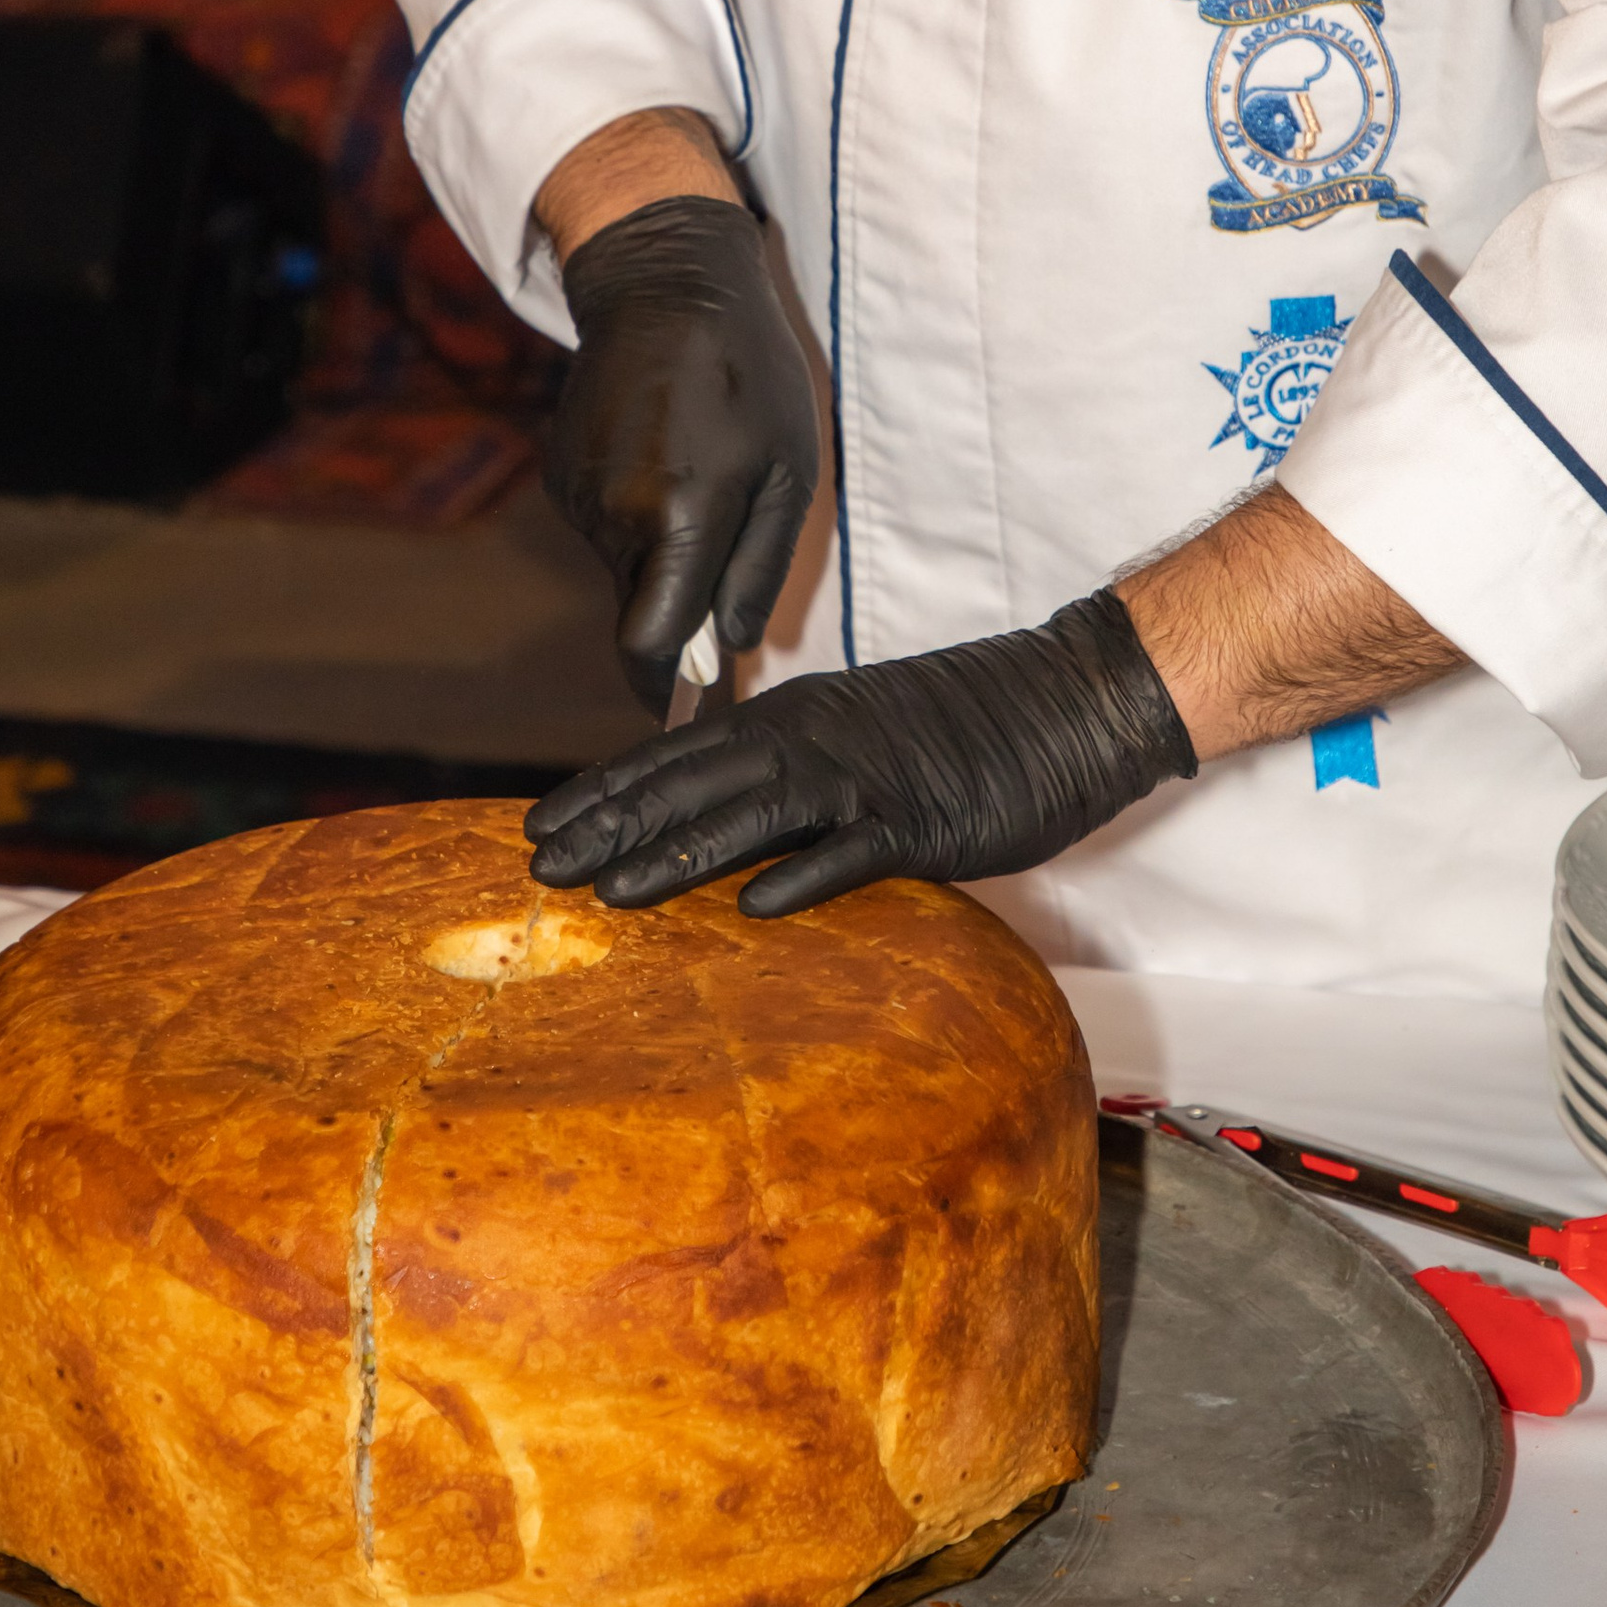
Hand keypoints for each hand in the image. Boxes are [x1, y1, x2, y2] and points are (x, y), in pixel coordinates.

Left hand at [525, 587, 1196, 913]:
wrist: (1067, 699)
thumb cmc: (961, 728)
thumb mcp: (855, 736)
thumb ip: (788, 770)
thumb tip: (720, 816)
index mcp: (792, 719)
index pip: (675, 754)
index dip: (605, 791)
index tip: (541, 824)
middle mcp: (812, 739)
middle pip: (692, 782)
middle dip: (610, 825)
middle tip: (540, 866)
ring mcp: (864, 778)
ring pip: (752, 814)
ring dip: (678, 854)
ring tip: (611, 893)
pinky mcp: (922, 819)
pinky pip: (853, 851)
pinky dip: (803, 876)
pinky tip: (754, 907)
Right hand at [549, 192, 822, 718]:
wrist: (664, 283)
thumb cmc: (748, 373)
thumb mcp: (788, 471)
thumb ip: (757, 570)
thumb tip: (729, 649)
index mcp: (680, 517)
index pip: (650, 644)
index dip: (665, 687)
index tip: (688, 707)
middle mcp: (615, 515)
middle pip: (638, 611)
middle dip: (676, 616)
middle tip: (722, 579)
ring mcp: (578, 495)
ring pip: (621, 568)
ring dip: (659, 556)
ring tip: (702, 482)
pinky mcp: (560, 474)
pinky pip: (602, 528)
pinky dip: (634, 518)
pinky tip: (665, 457)